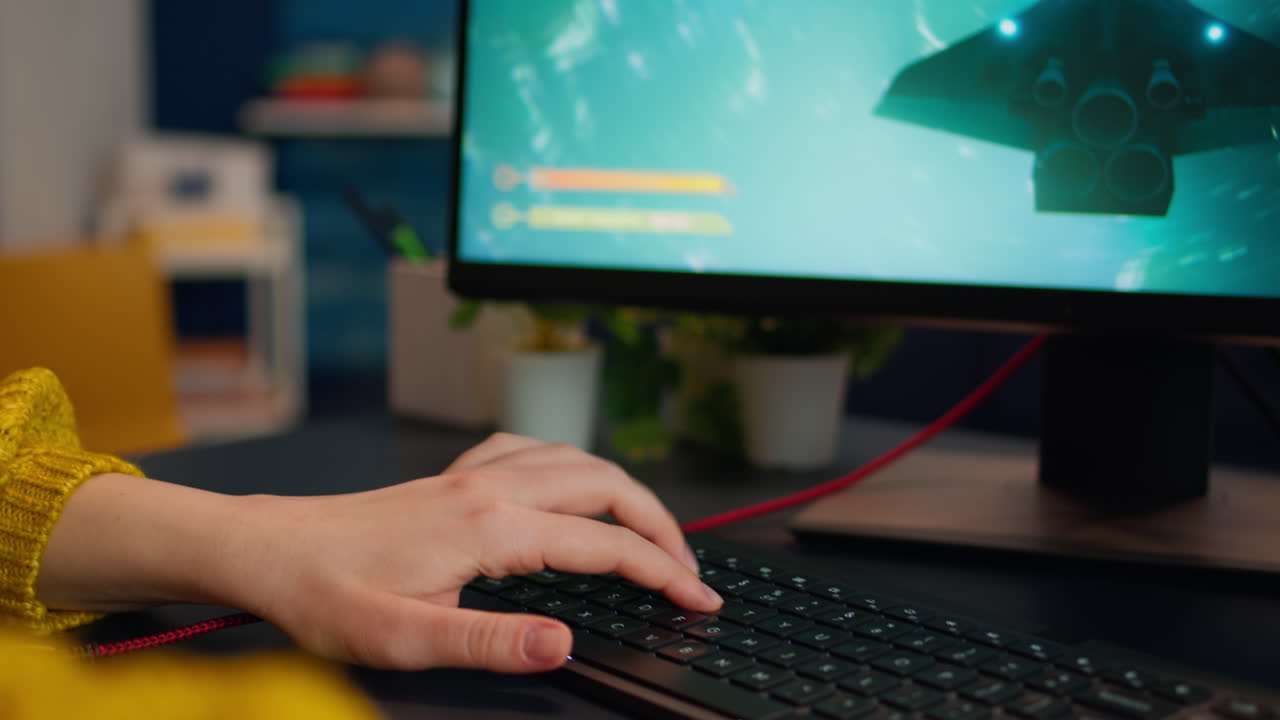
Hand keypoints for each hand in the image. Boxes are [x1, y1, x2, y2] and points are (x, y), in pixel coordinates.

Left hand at [41, 434, 718, 672]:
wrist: (269, 549)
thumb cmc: (326, 592)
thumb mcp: (405, 638)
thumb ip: (491, 642)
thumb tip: (565, 643)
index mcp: (491, 528)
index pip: (605, 545)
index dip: (663, 572)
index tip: (698, 599)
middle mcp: (491, 488)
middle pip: (607, 486)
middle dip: (662, 525)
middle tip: (688, 569)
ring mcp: (473, 475)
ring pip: (577, 459)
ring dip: (625, 491)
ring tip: (648, 530)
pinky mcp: (454, 478)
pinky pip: (531, 449)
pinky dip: (571, 463)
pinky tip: (567, 481)